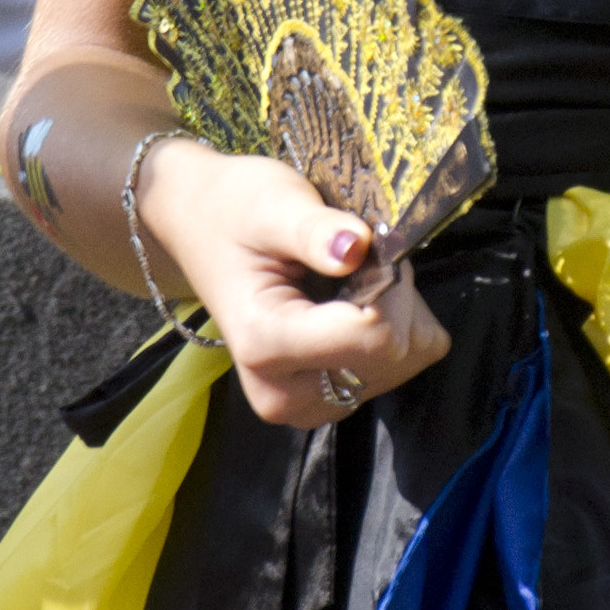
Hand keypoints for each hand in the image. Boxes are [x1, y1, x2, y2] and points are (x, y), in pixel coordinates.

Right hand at [141, 137, 449, 429]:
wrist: (201, 228)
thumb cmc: (234, 213)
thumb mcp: (271, 205)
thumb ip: (313, 230)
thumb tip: (355, 247)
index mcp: (265, 347)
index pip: (374, 335)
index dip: (389, 281)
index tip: (366, 241)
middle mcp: (287, 395)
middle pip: (396, 351)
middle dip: (393, 293)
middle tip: (352, 254)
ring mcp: (311, 405)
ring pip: (409, 357)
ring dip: (398, 307)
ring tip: (347, 276)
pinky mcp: (333, 399)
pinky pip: (408, 360)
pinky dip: (397, 323)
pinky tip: (355, 300)